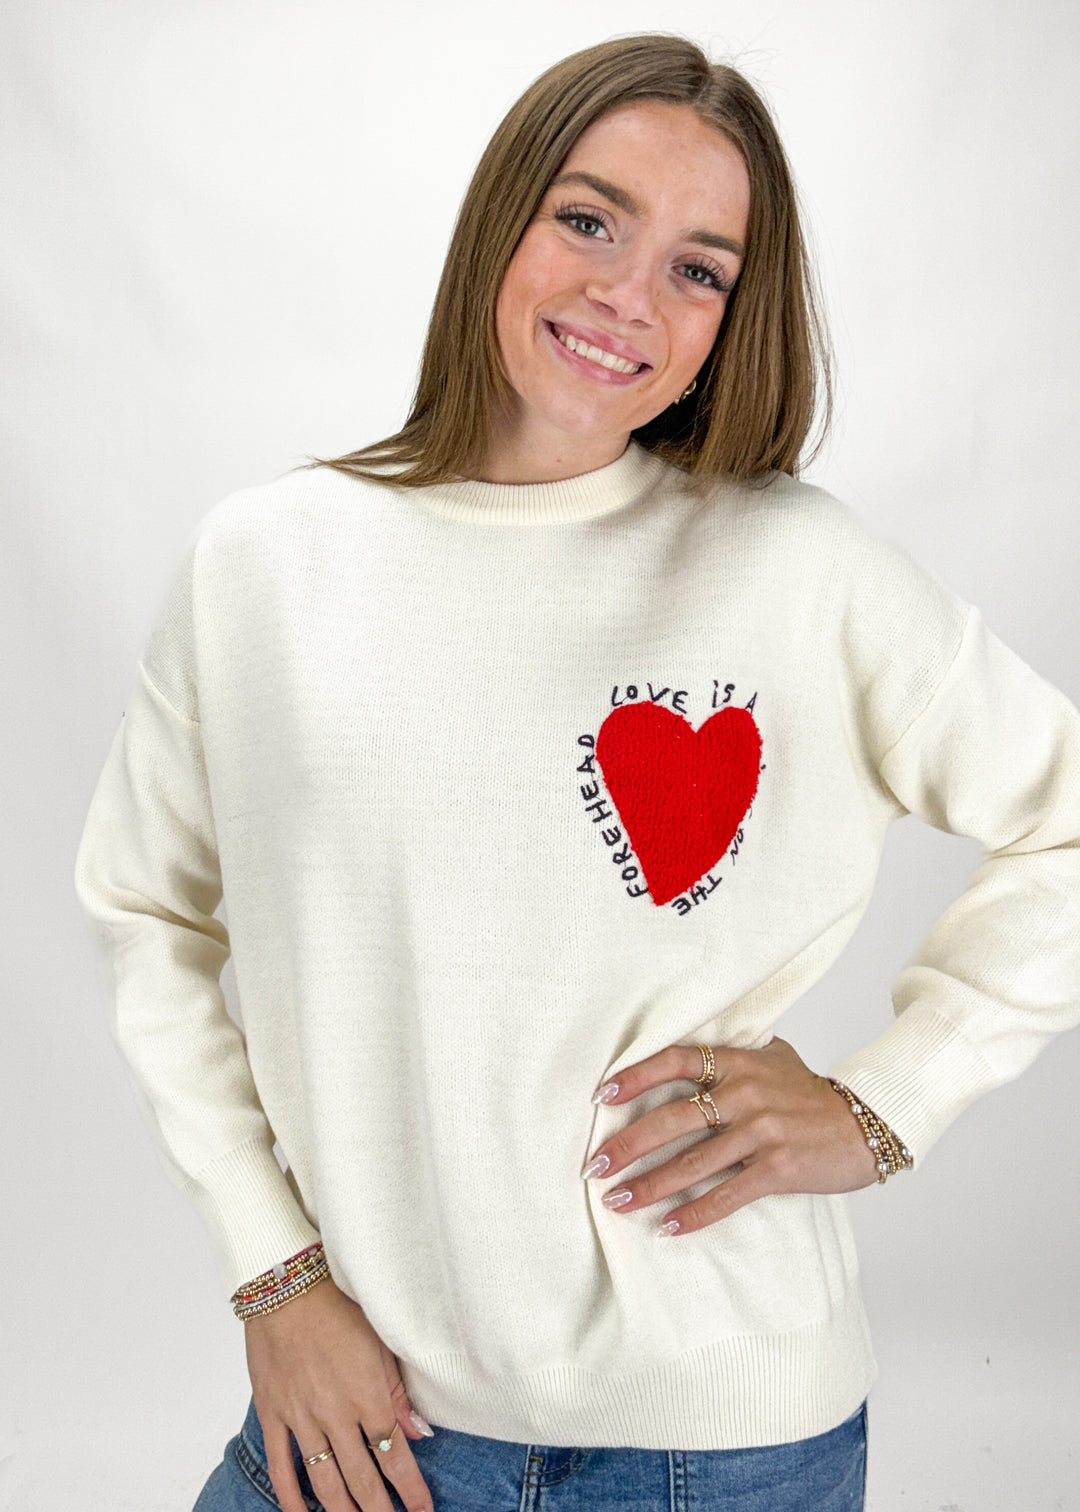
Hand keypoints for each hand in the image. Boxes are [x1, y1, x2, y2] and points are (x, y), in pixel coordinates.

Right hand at [244, 1274, 434, 1511]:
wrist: (287, 1286)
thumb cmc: (339, 1306)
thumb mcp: (381, 1343)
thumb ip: (399, 1392)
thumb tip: (420, 1433)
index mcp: (367, 1396)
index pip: (393, 1456)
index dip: (409, 1489)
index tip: (421, 1509)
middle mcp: (335, 1414)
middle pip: (361, 1478)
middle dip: (379, 1510)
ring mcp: (301, 1417)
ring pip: (323, 1480)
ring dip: (341, 1511)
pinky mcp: (273, 1413)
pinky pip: (280, 1464)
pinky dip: (290, 1496)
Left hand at [582, 1037, 879, 1234]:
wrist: (867, 1124)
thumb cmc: (811, 1094)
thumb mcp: (773, 1058)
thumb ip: (732, 1053)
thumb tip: (687, 1048)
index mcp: (739, 1061)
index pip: (675, 1060)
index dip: (634, 1076)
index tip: (600, 1096)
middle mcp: (745, 1093)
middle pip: (672, 1117)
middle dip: (627, 1145)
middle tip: (593, 1166)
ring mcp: (762, 1131)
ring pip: (692, 1163)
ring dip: (649, 1186)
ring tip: (616, 1202)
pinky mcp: (778, 1168)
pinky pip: (726, 1195)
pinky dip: (693, 1214)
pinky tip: (666, 1228)